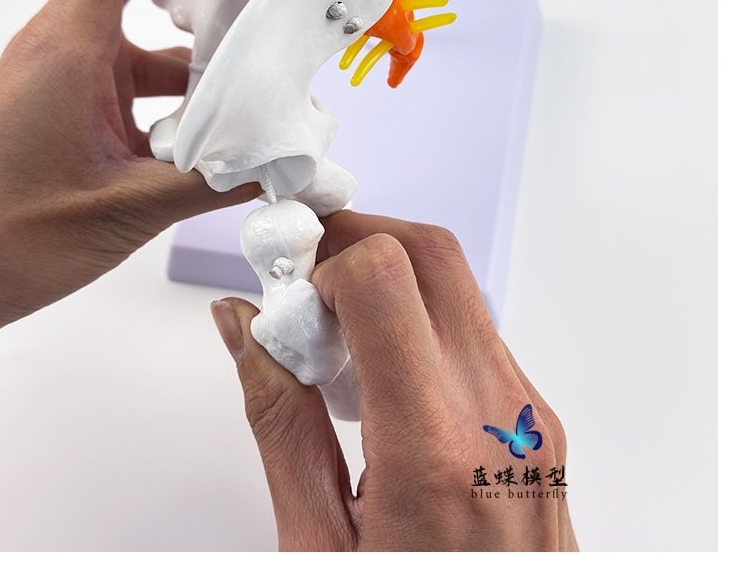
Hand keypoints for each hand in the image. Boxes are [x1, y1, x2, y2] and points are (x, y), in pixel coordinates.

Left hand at [0, 0, 258, 351]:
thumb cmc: (0, 237)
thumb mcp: (121, 212)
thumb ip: (211, 183)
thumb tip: (284, 164)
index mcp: (70, 42)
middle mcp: (69, 40)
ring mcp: (71, 69)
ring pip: (151, 27)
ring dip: (205, 37)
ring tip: (270, 52)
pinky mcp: (74, 99)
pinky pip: (140, 73)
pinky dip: (184, 88)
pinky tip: (223, 124)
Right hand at [211, 211, 576, 550]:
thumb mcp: (316, 547)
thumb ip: (278, 420)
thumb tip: (243, 327)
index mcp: (433, 449)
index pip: (385, 275)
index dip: (322, 262)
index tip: (285, 290)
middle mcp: (498, 416)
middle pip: (429, 252)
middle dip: (355, 241)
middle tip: (302, 285)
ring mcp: (527, 415)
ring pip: (455, 283)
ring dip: (386, 282)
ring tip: (334, 343)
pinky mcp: (537, 420)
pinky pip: (474, 329)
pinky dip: (417, 321)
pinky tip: (378, 376)